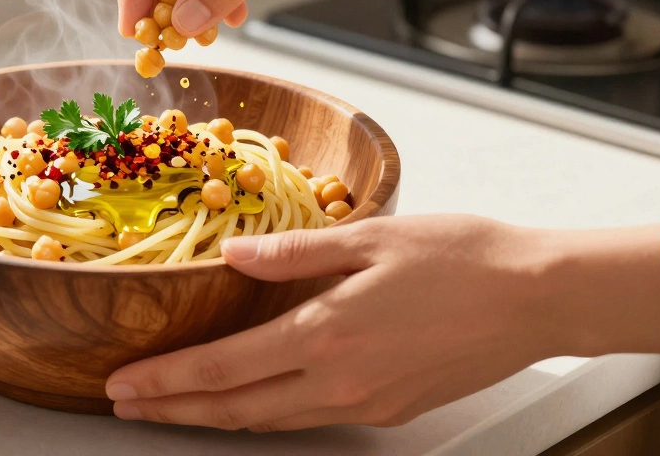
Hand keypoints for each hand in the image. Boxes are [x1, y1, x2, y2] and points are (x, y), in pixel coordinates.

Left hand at [104, 215, 659, 431]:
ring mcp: (365, 404)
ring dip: (213, 419)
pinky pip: (310, 420)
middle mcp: (339, 381)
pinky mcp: (390, 411)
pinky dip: (265, 416)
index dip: (164, 380)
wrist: (537, 297)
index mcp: (325, 333)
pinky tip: (249, 404)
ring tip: (172, 411)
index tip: (122, 384)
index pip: (220, 368)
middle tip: (125, 406)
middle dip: (173, 410)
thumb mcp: (369, 237)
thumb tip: (234, 257)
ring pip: (269, 422)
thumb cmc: (462, 257)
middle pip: (235, 408)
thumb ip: (293, 252)